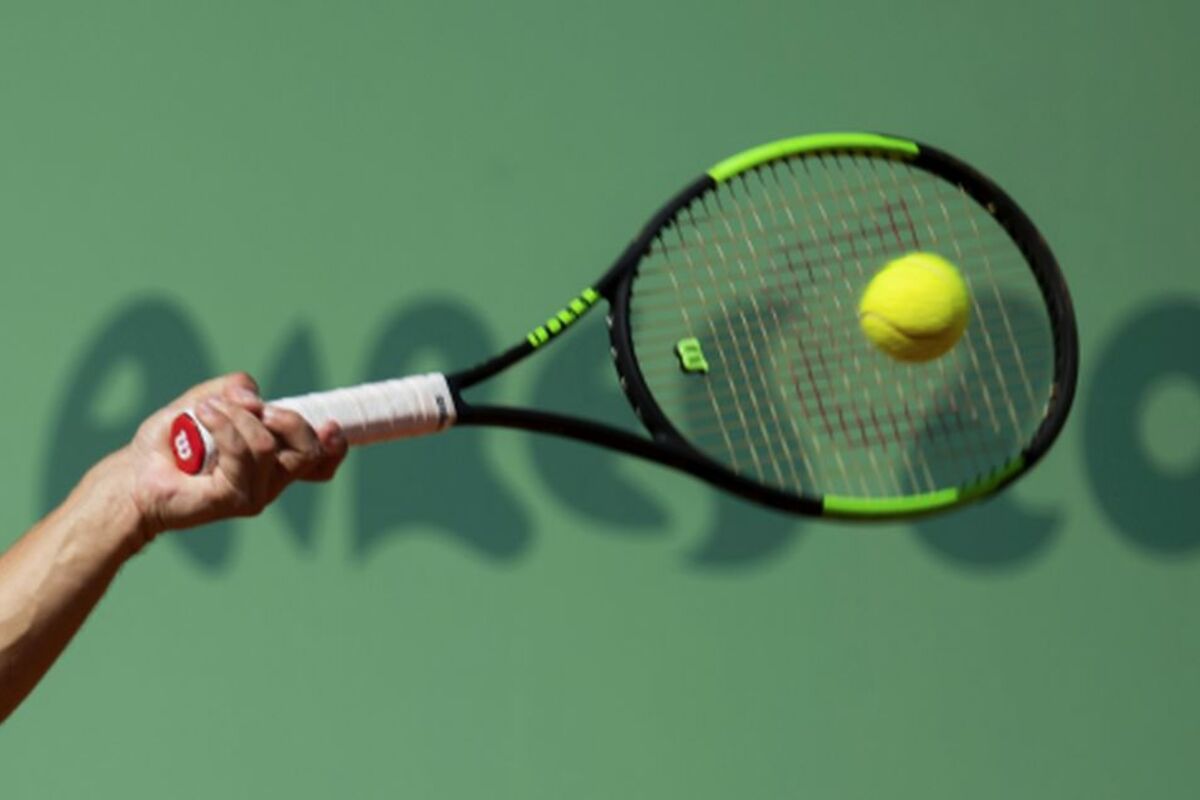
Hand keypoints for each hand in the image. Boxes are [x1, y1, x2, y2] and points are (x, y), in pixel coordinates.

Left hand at [121, 373, 347, 538]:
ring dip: (237, 417)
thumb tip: (254, 397)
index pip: (320, 463)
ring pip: (268, 446)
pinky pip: (242, 454)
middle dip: (287, 418)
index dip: (335, 447)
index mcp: (273, 461)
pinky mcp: (235, 500)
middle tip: (252, 407)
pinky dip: (223, 425)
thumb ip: (232, 390)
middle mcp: (270, 481)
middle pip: (308, 451)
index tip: (332, 426)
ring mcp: (255, 494)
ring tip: (207, 409)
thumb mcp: (204, 402)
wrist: (133, 476)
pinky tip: (202, 414)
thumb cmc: (169, 444)